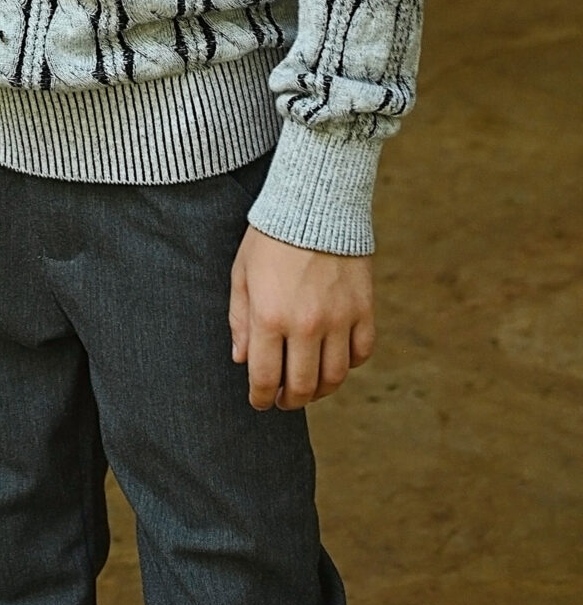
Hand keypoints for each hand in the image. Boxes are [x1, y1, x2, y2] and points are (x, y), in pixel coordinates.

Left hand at [230, 227, 375, 408]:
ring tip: (309, 385)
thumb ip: (240, 320)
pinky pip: (361, 353)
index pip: (266, 377)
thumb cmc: (270, 237)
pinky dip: (349, 364)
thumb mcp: (242, 274)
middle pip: (303, 386)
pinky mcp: (363, 310)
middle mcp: (306, 325)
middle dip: (290, 400)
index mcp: (270, 317)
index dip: (261, 397)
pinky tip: (335, 358)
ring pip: (335, 377)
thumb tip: (242, 360)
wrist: (314, 202)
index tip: (260, 401)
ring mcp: (339, 319)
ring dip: (321, 390)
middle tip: (284, 400)